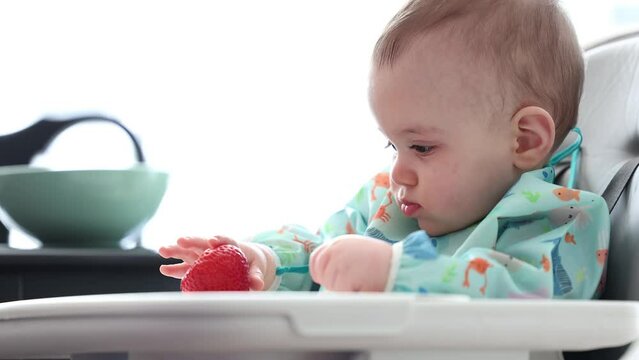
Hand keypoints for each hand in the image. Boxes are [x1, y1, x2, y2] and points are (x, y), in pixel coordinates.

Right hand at [159, 236, 276, 290]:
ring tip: (163, 250)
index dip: (219, 239)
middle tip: (180, 241)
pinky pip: (186, 267)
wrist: (246, 261)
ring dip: (176, 250)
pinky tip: (164, 269)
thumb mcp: (256, 268)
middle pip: (201, 242)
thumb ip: (255, 276)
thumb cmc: (252, 263)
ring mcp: (204, 256)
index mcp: (231, 245)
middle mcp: (214, 248)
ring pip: (189, 251)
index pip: (225, 240)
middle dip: (191, 241)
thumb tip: (257, 285)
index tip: (212, 241)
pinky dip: (175, 268)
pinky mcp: (198, 265)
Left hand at [309, 235, 392, 291]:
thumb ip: (339, 257)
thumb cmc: (381, 262)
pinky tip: (363, 287)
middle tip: (352, 281)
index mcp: (338, 242)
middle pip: (321, 275)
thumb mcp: (357, 250)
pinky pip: (340, 294)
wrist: (398, 266)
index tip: (331, 279)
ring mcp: (338, 261)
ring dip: (343, 289)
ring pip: (330, 286)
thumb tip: (325, 274)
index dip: (322, 273)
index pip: (315, 259)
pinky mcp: (344, 276)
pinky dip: (350, 295)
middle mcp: (335, 249)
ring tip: (361, 282)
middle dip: (333, 283)